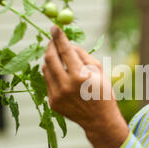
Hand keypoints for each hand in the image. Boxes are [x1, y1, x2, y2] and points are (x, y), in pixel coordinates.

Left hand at [42, 25, 128, 147]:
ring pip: (45, 70)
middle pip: (50, 58)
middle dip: (50, 46)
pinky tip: (62, 75)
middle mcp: (66, 86)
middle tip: (52, 40)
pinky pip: (48, 82)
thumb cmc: (103, 92)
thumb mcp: (99, 70)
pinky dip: (53, 74)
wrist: (100, 120)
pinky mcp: (53, 102)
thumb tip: (68, 44)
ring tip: (59, 58)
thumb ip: (83, 55)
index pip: (65, 51)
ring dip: (50, 60)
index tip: (54, 27)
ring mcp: (57, 95)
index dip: (58, 37)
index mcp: (80, 76)